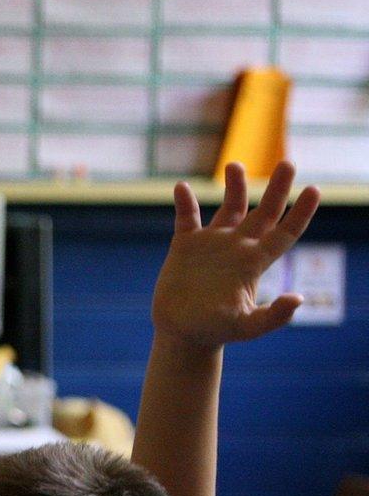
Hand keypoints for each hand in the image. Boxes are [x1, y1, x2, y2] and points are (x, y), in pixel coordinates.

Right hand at [158, 161, 321, 350]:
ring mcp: (213, 243)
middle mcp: (239, 247)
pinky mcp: (186, 245)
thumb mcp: (247, 327)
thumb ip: (272, 316)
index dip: (301, 212)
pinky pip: (187, 217)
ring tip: (235, 165)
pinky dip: (185, 202)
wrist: (183, 332)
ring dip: (235, 185)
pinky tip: (182, 188)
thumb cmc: (216, 331)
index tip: (313, 190)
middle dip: (278, 187)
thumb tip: (298, 298)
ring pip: (230, 205)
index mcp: (256, 262)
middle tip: (287, 162)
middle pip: (265, 211)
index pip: (286, 231)